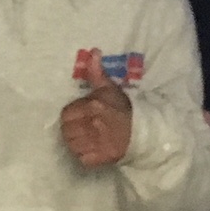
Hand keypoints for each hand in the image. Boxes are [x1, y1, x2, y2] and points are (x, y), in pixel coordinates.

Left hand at [60, 52, 132, 168]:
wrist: (143, 133)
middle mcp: (91, 125)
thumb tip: (93, 51)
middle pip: (66, 131)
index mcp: (92, 107)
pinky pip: (81, 159)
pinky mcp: (99, 159)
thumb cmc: (124, 110)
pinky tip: (90, 151)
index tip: (79, 117)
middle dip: (72, 130)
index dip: (71, 116)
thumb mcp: (110, 88)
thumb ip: (97, 72)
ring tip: (85, 139)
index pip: (66, 114)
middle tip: (81, 129)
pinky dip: (84, 156)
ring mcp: (94, 144)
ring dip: (76, 143)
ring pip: (71, 145)